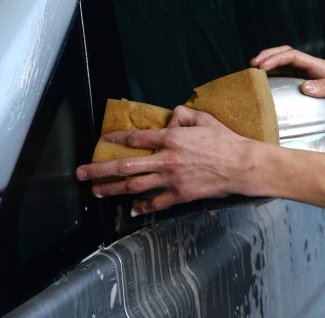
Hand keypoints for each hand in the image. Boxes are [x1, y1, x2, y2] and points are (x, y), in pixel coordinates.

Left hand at [76, 106, 263, 214]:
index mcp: (170, 139)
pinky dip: (142, 207)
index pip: (135, 139)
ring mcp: (171, 180)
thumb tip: (171, 116)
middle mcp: (165, 160)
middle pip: (124, 166)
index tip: (103, 140)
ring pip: (133, 186)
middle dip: (99, 169)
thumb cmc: (226, 141)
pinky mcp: (180, 195)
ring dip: (111, 189)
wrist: (242, 165)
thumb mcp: (204, 119)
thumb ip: (184, 114)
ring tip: (96, 191)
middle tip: (81, 172)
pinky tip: (132, 209)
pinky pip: (156, 202)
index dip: (115, 139)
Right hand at [251, 46, 324, 124]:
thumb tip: (304, 86)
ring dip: (269, 67)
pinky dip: (276, 80)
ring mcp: (311, 78)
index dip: (275, 58)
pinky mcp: (311, 90)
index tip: (261, 65)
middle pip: (286, 56)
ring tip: (253, 74)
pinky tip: (267, 88)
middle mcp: (314, 70)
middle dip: (268, 57)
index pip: (293, 56)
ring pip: (285, 67)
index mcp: (321, 67)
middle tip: (251, 65)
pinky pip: (289, 81)